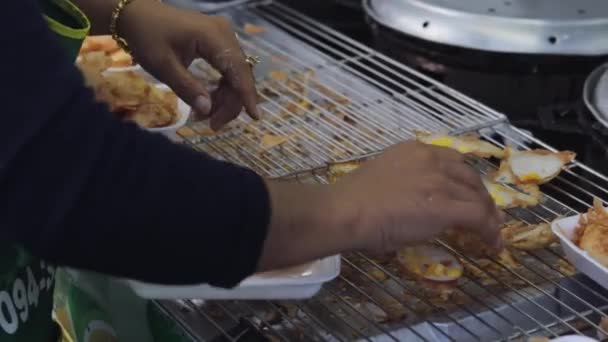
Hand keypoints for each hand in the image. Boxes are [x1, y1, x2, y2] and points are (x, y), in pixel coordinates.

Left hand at [119, 1, 258, 129]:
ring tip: (203, 115)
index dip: (246, 95)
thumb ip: (187, 88)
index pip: (237, 69)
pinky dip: (220, 87)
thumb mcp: (163, 66)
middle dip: (230, 102)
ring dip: (224, 98)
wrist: (136, 14)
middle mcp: (224, 33)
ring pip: (235, 74)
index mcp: (212, 36)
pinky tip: (208, 100)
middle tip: (211, 125)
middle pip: (239, 74)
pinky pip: (228, 68)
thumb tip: (208, 110)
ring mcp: (223, 36)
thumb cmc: (146, 37)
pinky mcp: (219, 41)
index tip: (255, 117)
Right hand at [257, 141, 502, 271]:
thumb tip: (413, 206)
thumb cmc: (351, 202)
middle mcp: (431, 160)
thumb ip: (405, 184)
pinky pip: (479, 218)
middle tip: (482, 213)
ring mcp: (441, 182)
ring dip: (487, 215)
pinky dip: (489, 231)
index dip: (464, 179)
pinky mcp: (447, 206)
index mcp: (413, 150)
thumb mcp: (382, 180)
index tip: (466, 193)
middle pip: (469, 176)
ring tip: (490, 231)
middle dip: (479, 195)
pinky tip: (491, 244)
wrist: (346, 211)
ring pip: (478, 197)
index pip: (451, 160)